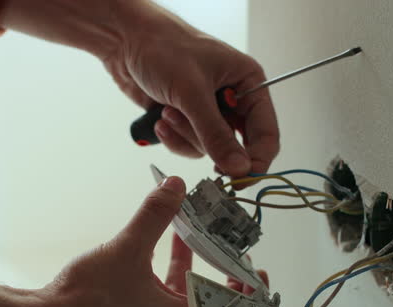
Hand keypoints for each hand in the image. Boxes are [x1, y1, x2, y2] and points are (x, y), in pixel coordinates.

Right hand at [0, 176, 267, 306]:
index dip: (246, 291)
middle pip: (205, 302)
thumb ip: (154, 216)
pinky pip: (154, 300)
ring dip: (185, 270)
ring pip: (177, 299)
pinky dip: (160, 277)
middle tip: (225, 251)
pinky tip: (147, 252)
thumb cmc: (87, 301)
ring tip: (185, 237)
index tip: (256, 273)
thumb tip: (175, 186)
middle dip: (215, 272)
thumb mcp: (126, 249)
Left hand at [102, 4, 279, 176]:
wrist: (126, 41)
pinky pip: (188, 145)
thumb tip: (239, 167)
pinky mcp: (188, 120)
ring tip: (169, 110)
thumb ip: (216, 134)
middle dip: (207, 141)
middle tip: (189, 126)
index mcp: (248, 83)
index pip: (266, 132)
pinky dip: (172, 137)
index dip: (257, 159)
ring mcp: (209, 111)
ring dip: (185, 135)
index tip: (242, 179)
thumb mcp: (192, 92)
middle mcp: (233, 99)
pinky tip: (160, 118)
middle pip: (236, 146)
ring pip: (208, 148)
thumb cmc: (164, 47)